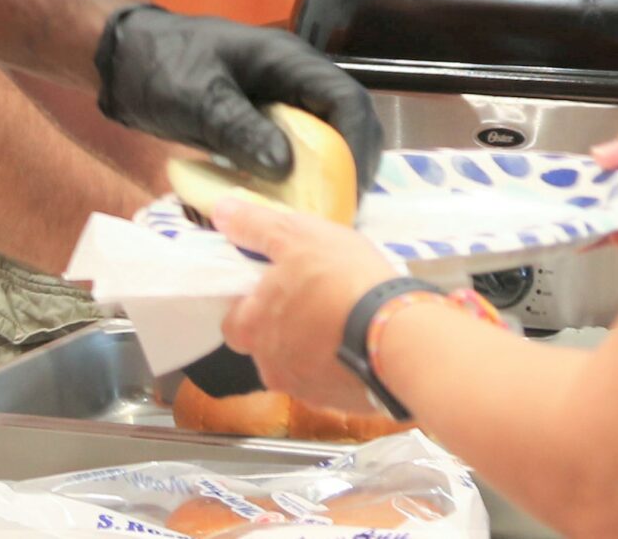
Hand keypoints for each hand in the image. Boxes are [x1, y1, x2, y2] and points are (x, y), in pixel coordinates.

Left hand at [95, 6, 382, 194]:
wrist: (121, 58)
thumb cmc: (159, 66)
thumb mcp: (198, 99)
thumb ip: (240, 129)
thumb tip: (288, 169)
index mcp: (287, 60)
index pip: (346, 100)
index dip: (358, 146)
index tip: (351, 190)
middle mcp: (291, 79)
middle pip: (342, 122)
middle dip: (347, 168)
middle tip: (338, 213)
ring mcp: (275, 100)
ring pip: (320, 139)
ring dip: (322, 176)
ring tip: (316, 217)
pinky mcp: (257, 120)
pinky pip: (290, 150)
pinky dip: (292, 177)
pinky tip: (282, 207)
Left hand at [211, 195, 398, 411]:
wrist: (397, 334)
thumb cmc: (340, 279)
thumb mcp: (297, 235)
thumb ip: (255, 226)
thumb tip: (220, 212)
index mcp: (252, 329)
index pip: (233, 319)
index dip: (251, 302)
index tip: (277, 285)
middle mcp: (270, 366)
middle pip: (266, 346)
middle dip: (283, 327)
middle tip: (314, 299)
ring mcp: (306, 390)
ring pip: (300, 365)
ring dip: (313, 347)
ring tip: (344, 319)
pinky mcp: (341, 404)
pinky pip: (332, 381)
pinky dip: (341, 364)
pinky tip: (362, 342)